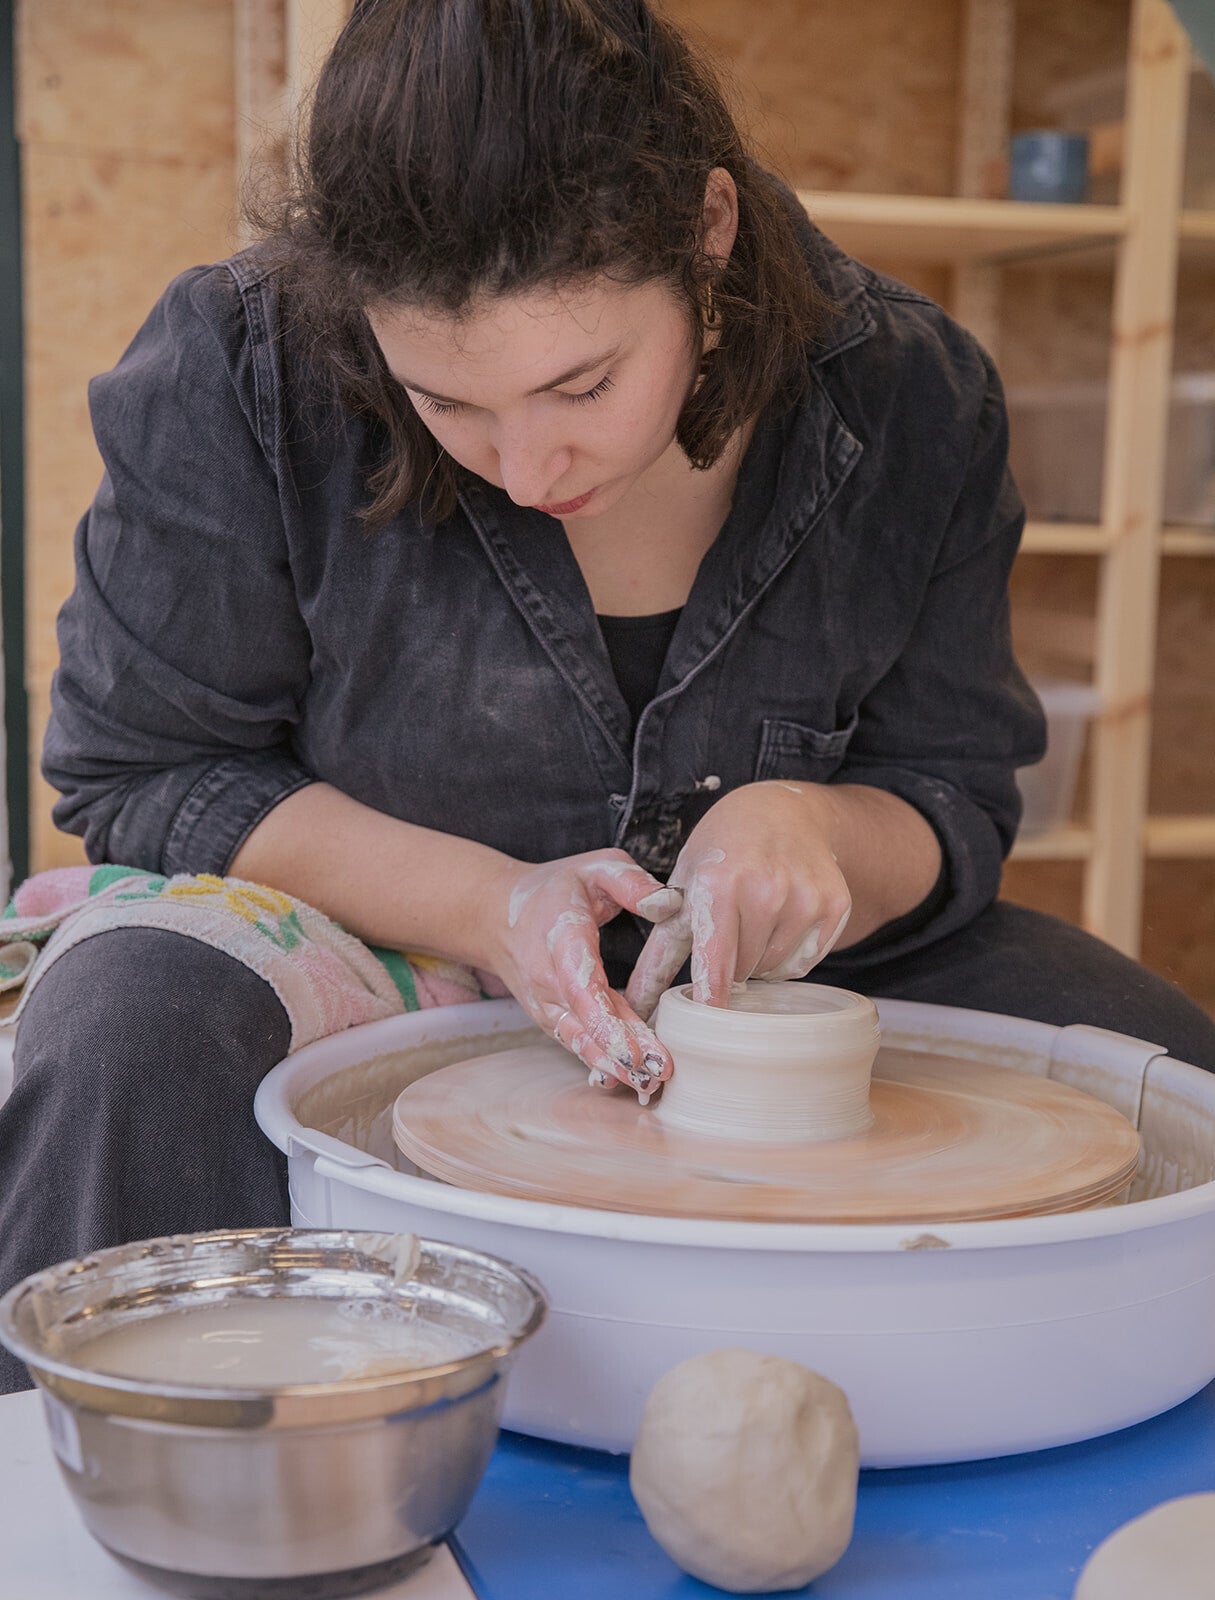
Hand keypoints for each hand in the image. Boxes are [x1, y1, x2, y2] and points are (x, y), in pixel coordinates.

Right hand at [484, 848, 683, 1096]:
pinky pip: (577, 1043)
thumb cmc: (555, 889)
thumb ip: (631, 882)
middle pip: (586, 1022)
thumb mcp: (595, 867)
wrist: (496, 916)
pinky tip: (630, 1082)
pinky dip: (602, 1064)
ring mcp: (546, 1004)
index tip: (633, 1044)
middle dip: (622, 1051)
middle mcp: (548, 980)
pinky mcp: (552, 1018)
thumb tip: (667, 903)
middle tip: (660, 1072)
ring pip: (581, 1040)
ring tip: (650, 1085)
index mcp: (562, 938)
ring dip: (613, 1066)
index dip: (606, 1019)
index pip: (581, 986)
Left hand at [625, 782, 851, 1017]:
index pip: (715, 961)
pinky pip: (804, 962)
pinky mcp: (834, 904)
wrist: (782, 811)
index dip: (711, 999)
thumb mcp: (684, 887)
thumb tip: (635, 1006)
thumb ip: (658, 952)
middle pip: (743, 971)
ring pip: (774, 970)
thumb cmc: (722, 852)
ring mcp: (804, 897)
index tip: (708, 1028)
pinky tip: (782, 921)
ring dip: (759, 961)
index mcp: (719, 883)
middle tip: (730, 929)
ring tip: (754, 921)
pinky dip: (789, 955)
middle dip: (731, 963)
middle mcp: (765, 890)